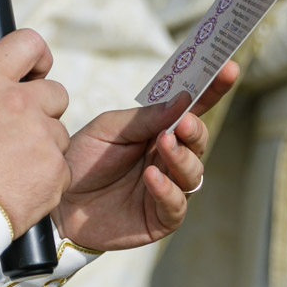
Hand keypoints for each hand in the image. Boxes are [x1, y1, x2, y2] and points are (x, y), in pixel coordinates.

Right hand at [0, 30, 71, 235]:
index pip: (29, 43)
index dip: (35, 56)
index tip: (34, 71)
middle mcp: (20, 103)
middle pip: (55, 91)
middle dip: (41, 107)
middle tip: (14, 131)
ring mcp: (42, 137)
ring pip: (59, 131)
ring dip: (43, 142)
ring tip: (11, 164)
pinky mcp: (56, 169)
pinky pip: (61, 164)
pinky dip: (46, 173)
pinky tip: (19, 183)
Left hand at [56, 60, 238, 251]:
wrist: (58, 202)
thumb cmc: (82, 160)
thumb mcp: (108, 129)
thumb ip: (144, 118)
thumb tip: (183, 100)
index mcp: (158, 131)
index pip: (192, 109)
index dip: (212, 90)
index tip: (228, 69)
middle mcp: (168, 159)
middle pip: (197, 142)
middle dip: (195, 130)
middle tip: (183, 122)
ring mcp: (167, 188)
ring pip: (192, 173)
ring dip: (182, 158)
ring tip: (164, 144)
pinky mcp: (159, 218)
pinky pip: (176, 205)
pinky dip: (167, 190)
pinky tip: (151, 177)